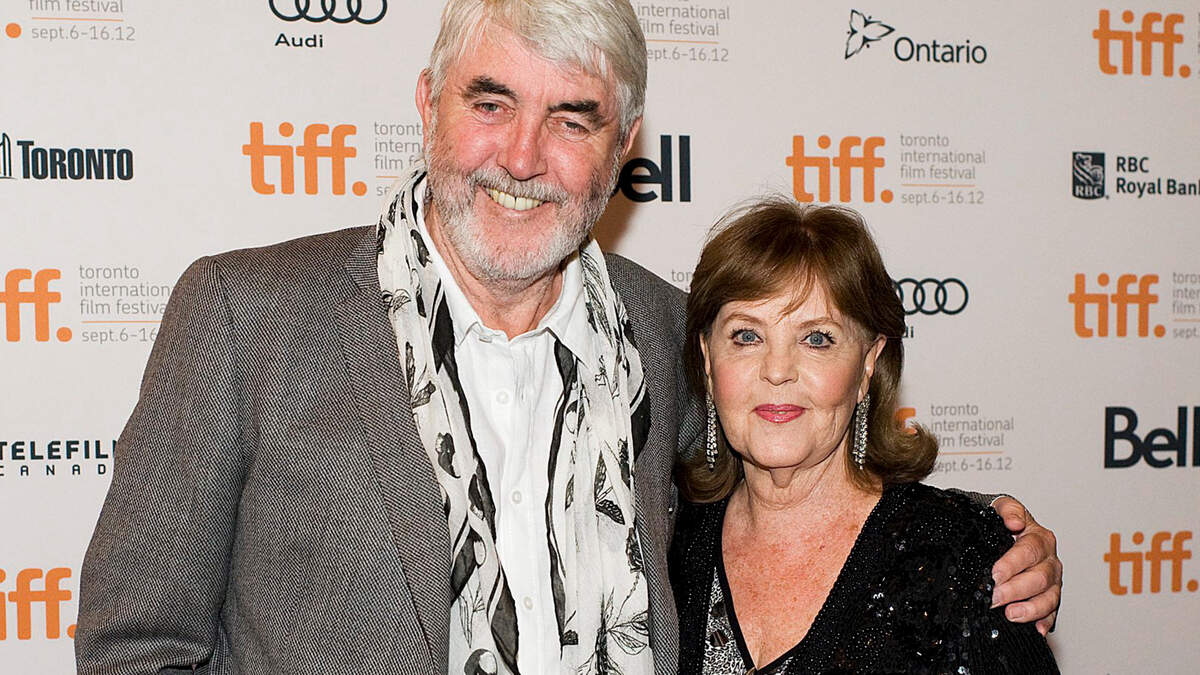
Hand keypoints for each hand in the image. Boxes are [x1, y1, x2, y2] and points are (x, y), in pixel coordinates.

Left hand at [988, 496, 1061, 634]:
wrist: (1002, 532)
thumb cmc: (1000, 521)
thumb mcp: (1000, 507)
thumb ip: (1007, 509)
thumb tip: (1014, 521)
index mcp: (1039, 538)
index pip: (1029, 551)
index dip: (1012, 564)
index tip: (995, 574)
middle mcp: (1049, 560)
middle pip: (1040, 577)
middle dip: (1016, 589)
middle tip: (995, 597)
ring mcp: (1051, 581)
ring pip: (1049, 597)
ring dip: (1031, 609)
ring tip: (1011, 614)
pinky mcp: (1048, 597)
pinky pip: (1052, 612)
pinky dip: (1044, 621)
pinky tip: (1036, 629)